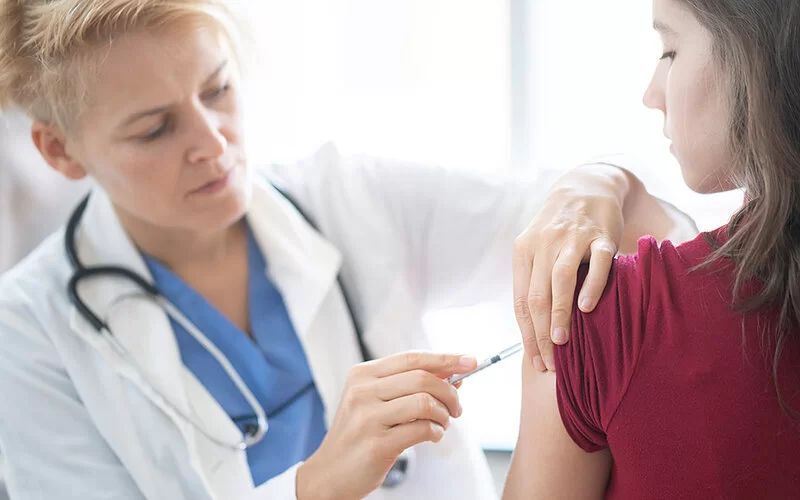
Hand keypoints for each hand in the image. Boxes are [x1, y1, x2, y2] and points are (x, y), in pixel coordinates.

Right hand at [296, 351, 477, 499]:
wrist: (329, 473)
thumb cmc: (358, 435)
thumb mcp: (375, 402)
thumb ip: (408, 386)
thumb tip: (451, 374)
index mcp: (362, 374)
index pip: (412, 358)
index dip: (445, 358)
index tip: (469, 361)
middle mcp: (362, 391)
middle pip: (422, 378)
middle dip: (450, 392)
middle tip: (457, 407)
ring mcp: (367, 417)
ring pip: (424, 403)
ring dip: (444, 414)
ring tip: (443, 423)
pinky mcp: (376, 443)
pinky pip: (420, 430)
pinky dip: (435, 432)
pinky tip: (432, 436)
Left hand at [513, 163, 629, 371]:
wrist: (585, 187)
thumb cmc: (558, 229)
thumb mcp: (537, 249)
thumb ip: (534, 281)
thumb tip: (533, 330)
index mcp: (524, 251)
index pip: (522, 301)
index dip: (527, 334)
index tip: (536, 361)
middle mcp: (544, 244)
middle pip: (537, 295)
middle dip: (541, 333)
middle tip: (550, 361)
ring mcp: (572, 238)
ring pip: (560, 280)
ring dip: (559, 313)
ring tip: (561, 341)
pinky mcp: (600, 235)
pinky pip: (597, 263)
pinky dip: (591, 286)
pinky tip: (587, 308)